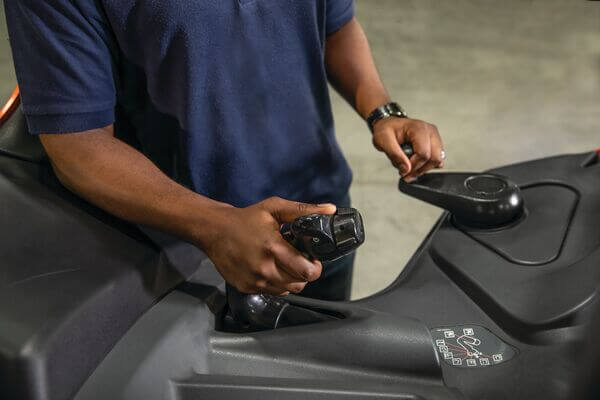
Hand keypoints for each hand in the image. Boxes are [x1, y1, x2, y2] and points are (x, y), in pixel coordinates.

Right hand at [201, 197, 336, 295]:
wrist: (214, 231)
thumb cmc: (245, 219)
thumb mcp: (274, 208)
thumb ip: (303, 211)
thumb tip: (330, 210)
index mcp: (274, 248)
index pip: (307, 271)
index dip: (315, 266)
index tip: (313, 258)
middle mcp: (264, 269)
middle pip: (300, 283)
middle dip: (305, 273)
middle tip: (301, 260)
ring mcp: (255, 281)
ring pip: (288, 290)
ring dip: (291, 279)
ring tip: (284, 263)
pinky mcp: (246, 288)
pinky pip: (272, 292)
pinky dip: (276, 283)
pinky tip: (270, 268)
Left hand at [372, 117, 443, 181]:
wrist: (389, 125)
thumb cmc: (386, 130)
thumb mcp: (383, 140)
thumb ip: (395, 155)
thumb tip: (407, 169)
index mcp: (419, 128)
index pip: (423, 154)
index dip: (413, 166)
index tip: (402, 170)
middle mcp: (431, 131)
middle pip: (434, 158)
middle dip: (419, 169)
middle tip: (406, 172)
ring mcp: (435, 138)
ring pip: (437, 161)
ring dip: (423, 169)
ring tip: (408, 167)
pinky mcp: (436, 145)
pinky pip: (437, 161)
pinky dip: (426, 166)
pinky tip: (415, 164)